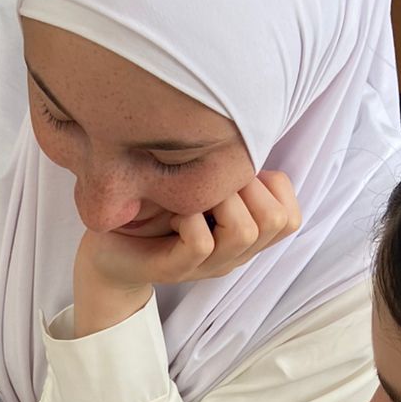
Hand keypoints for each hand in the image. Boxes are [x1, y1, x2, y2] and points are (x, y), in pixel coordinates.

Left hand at [73, 172, 301, 335]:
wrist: (109, 252)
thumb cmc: (155, 209)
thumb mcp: (200, 183)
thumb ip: (228, 170)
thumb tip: (249, 131)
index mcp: (246, 236)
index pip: (291, 217)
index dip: (272, 187)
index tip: (235, 177)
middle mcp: (234, 254)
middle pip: (276, 222)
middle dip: (248, 188)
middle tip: (213, 184)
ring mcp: (206, 266)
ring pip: (244, 232)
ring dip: (220, 201)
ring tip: (194, 197)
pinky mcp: (175, 270)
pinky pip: (201, 242)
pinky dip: (188, 219)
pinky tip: (173, 212)